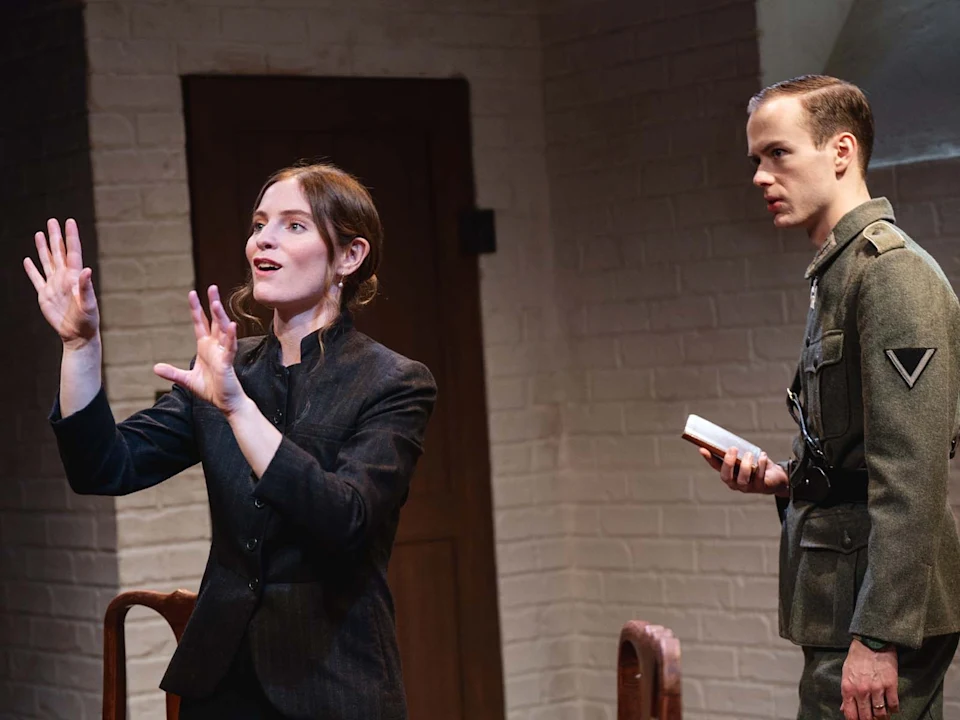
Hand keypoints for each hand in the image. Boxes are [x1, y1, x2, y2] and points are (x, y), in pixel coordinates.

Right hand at [23, 219, 99, 348]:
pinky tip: (27, 260)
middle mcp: (64, 278)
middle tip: (52, 221)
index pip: (73, 252)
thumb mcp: (88, 304)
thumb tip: (86, 269)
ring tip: (40, 234)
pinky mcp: (44, 295)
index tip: (70, 221)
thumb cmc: (87, 320)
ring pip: (47, 261)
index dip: (71, 237)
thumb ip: (86, 287)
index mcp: (75, 277)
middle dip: (55, 236)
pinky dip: (31, 269)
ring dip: (43, 248)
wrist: (78, 335)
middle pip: (58, 252)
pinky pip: (36, 279)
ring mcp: (54, 286)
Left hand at [154, 286, 247, 415]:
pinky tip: (232, 326)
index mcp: (205, 346)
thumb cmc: (211, 389)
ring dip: (220, 316)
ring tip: (217, 302)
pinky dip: (231, 336)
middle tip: (212, 287)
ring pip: (223, 330)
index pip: (200, 323)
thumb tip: (155, 368)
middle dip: (213, 303)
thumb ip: (172, 372)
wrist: (224, 402)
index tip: (192, 293)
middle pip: (214, 320)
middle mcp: (215, 346)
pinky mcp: (228, 362)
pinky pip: (230, 347)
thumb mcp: (186, 380)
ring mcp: (222, 352)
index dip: (196, 308)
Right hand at [699, 446, 788, 495]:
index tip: (702, 448)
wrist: (776, 477)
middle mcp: (735, 483)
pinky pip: (759, 477)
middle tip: (732, 449)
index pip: (715, 466)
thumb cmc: (757, 465)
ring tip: (749, 454)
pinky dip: (760, 464)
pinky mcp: (761, 487)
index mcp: (729, 474)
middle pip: (726, 476)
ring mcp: (748, 487)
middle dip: (728, 462)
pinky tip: (762, 456)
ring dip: (745, 465)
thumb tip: (729, 439)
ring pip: (742, 479)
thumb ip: (737, 452)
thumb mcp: (745, 457)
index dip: (708, 458)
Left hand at [841, 638, 898, 718]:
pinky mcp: (891, 685)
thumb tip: (844, 709)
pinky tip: (892, 708)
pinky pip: (894, 705)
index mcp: (848, 689)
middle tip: (872, 719)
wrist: (871, 642)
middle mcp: (861, 691)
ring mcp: (876, 689)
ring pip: (881, 714)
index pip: (851, 714)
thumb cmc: (856, 658)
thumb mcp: (846, 674)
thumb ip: (846, 693)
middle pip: (866, 717)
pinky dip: (893, 710)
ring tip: (882, 716)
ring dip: (882, 717)